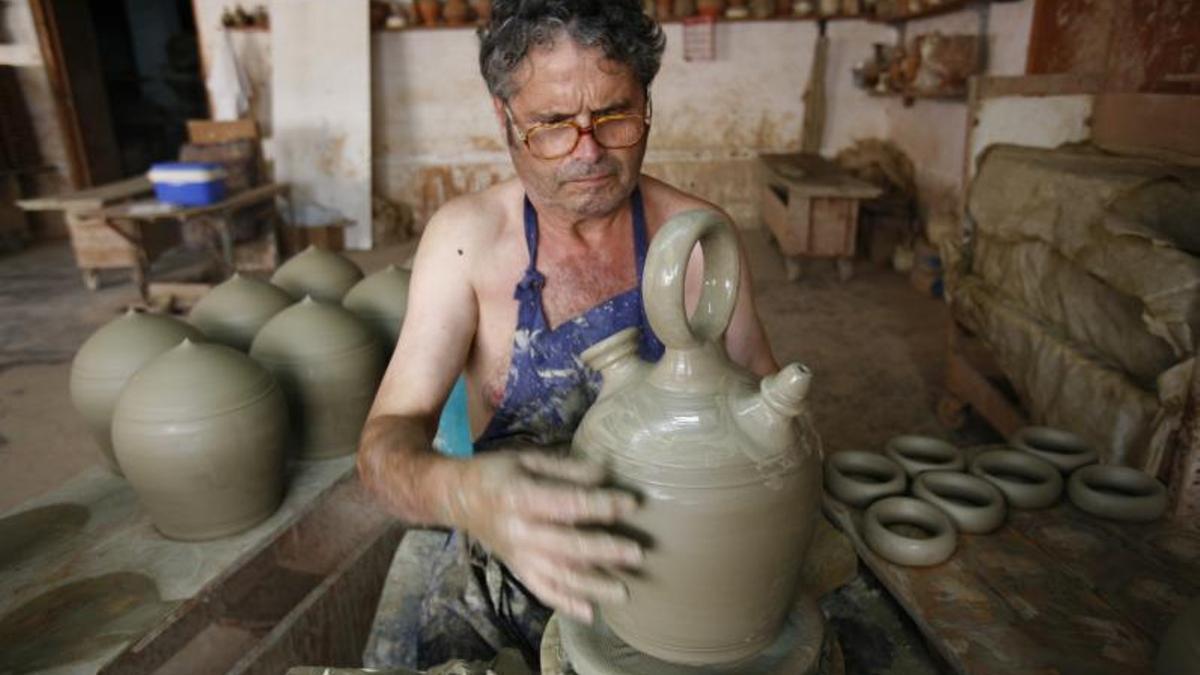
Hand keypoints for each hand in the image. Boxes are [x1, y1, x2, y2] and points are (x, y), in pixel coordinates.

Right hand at [442, 450, 641, 621]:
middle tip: (637, 553)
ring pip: (558, 576)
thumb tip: (604, 473)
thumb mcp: (527, 459)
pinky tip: (590, 614)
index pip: (567, 505)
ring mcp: (518, 556)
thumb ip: (565, 468)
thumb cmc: (496, 473)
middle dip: (604, 551)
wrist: (456, 498)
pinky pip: (542, 590)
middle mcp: (519, 533)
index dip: (600, 505)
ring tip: (622, 591)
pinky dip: (565, 604)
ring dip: (592, 586)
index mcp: (520, 498)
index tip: (631, 503)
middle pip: (566, 546)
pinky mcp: (517, 570)